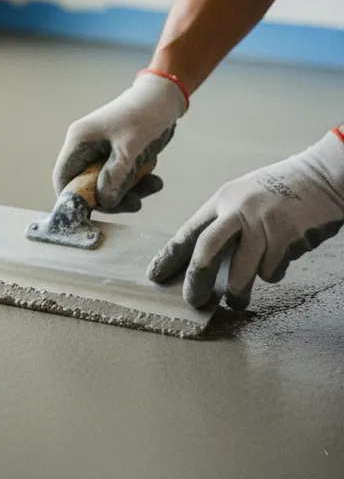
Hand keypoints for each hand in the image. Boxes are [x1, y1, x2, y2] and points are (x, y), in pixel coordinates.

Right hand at [53, 71, 187, 211]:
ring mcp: (101, 152)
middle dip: (111, 197)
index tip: (93, 213)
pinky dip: (137, 182)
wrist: (166, 97)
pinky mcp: (117, 154)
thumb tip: (104, 202)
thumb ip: (115, 178)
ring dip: (129, 190)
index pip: (63, 178)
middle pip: (87, 185)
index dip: (73, 199)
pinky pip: (121, 177)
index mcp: (79, 141)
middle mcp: (86, 148)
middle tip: (135, 203)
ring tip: (153, 185)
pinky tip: (154, 177)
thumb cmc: (145, 116)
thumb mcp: (130, 149)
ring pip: (107, 184)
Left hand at [148, 131, 343, 309]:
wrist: (323, 176)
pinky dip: (271, 274)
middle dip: (197, 280)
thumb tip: (203, 260)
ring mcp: (263, 223)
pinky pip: (272, 269)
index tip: (155, 276)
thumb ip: (224, 222)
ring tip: (237, 302)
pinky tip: (277, 265)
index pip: (187, 232)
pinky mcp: (288, 236)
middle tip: (194, 301)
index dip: (169, 257)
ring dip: (237, 291)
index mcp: (222, 200)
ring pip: (241, 270)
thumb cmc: (280, 190)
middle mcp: (238, 210)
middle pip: (206, 251)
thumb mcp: (243, 197)